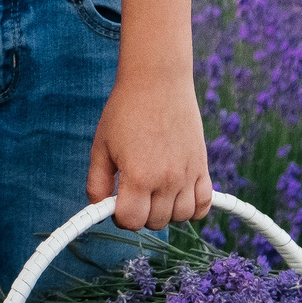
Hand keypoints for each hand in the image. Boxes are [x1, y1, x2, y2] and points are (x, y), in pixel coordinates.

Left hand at [88, 73, 213, 229]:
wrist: (158, 80)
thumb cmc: (126, 110)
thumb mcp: (100, 146)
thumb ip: (97, 182)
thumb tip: (100, 208)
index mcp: (139, 175)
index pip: (132, 221)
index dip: (121, 217)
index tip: (117, 203)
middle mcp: (167, 179)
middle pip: (156, 222)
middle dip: (141, 214)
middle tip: (133, 192)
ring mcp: (188, 173)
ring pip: (181, 217)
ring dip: (166, 211)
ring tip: (154, 191)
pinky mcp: (201, 166)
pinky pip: (204, 204)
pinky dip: (193, 207)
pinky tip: (178, 195)